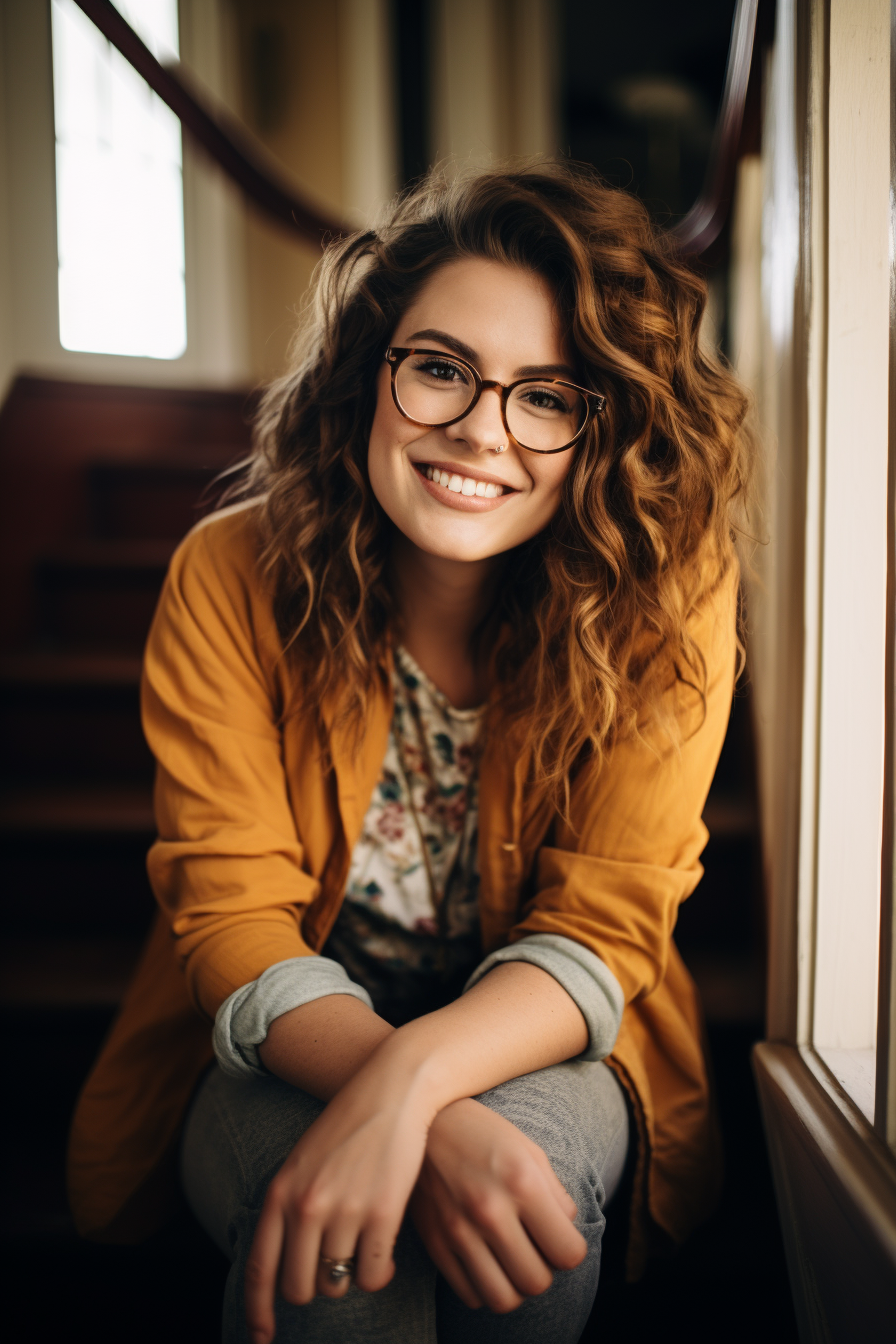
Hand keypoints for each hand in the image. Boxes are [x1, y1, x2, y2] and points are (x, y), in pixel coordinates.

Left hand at [244, 1076, 430, 1342]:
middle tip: (335, 1270)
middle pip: (300, 1287)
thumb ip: (291, 1205)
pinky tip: (386, 1256)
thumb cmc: (349, 1126)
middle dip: (317, 1287)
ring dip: (350, 1278)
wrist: (391, 1090)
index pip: (260, 1269)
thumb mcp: (304, 1160)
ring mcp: (344, 1210)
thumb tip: (288, 1262)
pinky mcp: (382, 1213)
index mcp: (281, 1192)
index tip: (261, 1338)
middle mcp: (306, 1205)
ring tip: (363, 1253)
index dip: (258, 1311)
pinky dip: (379, 1274)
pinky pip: (373, 1275)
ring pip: (338, 1284)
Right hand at [409, 1097, 586, 1313]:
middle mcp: (490, 1211)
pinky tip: (485, 1260)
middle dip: (544, 1269)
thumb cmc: (483, 1133)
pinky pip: (471, 1295)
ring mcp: (458, 1231)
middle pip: (536, 1282)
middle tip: (535, 1248)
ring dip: (514, 1285)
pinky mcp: (435, 1243)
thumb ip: (556, 1194)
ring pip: (503, 1300)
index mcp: (521, 1182)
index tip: (560, 1238)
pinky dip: (484, 1287)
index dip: (571, 1250)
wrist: (424, 1123)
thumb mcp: (528, 1149)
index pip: (568, 1253)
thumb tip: (568, 1232)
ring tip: (511, 1260)